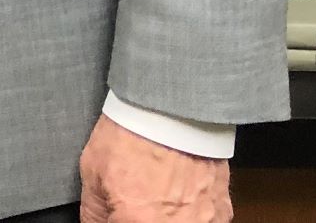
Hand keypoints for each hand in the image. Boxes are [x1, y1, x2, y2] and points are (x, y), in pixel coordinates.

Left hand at [78, 114, 232, 221]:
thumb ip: (94, 213)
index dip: (114, 220)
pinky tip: (178, 195)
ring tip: (156, 195)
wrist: (171, 105)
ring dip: (165, 218)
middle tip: (134, 201)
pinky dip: (189, 216)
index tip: (115, 213)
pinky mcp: (222, 211)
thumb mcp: (93, 171)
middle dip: (139, 218)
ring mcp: (204, 222)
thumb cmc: (132, 133)